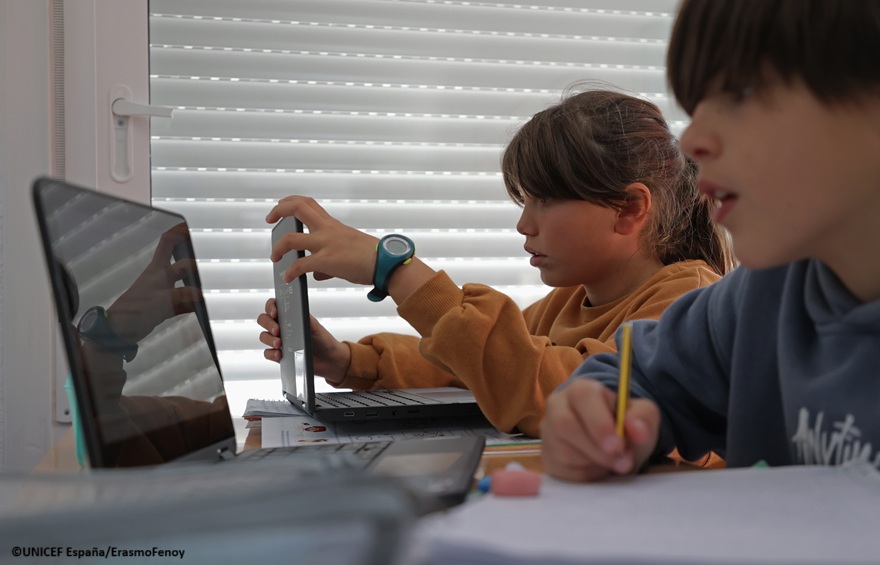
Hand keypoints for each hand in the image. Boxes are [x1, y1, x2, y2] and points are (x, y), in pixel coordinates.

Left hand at [108, 223, 202, 343]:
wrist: (120, 330)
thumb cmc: (135, 310)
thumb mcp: (162, 301)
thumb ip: (184, 296)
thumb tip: (202, 294)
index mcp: (158, 269)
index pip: (168, 242)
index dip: (180, 231)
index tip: (194, 226)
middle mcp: (162, 276)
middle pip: (179, 257)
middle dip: (192, 251)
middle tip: (208, 249)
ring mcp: (164, 290)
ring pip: (184, 278)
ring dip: (196, 277)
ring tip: (212, 276)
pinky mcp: (166, 305)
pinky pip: (185, 299)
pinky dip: (194, 300)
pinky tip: (203, 304)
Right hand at [257, 298, 350, 384]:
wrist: (328, 360)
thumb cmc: (322, 339)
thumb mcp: (316, 325)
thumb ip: (304, 316)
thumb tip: (296, 309)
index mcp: (289, 315)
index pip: (273, 305)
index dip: (270, 307)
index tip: (275, 313)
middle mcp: (281, 326)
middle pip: (263, 320)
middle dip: (268, 324)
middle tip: (278, 330)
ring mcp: (279, 340)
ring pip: (263, 336)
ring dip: (269, 339)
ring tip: (279, 344)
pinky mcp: (279, 354)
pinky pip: (267, 353)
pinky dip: (271, 353)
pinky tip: (280, 355)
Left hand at [266, 196, 378, 284]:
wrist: (386, 263)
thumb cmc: (372, 257)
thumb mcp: (348, 252)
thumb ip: (328, 261)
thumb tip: (316, 274)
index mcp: (333, 225)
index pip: (309, 203)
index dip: (291, 201)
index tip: (281, 206)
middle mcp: (328, 229)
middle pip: (297, 208)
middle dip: (278, 210)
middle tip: (270, 219)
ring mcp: (326, 244)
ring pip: (291, 238)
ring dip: (278, 247)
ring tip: (274, 256)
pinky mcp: (327, 261)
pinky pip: (300, 265)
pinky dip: (290, 272)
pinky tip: (288, 278)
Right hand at [540, 379, 659, 481]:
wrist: (612, 444)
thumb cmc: (624, 425)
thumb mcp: (643, 416)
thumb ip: (643, 418)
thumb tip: (636, 429)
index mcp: (581, 390)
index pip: (582, 396)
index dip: (599, 422)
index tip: (618, 445)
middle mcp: (558, 406)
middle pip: (564, 424)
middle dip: (597, 449)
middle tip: (623, 463)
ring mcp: (549, 432)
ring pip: (564, 452)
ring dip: (595, 463)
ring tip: (613, 462)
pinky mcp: (548, 457)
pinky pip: (563, 471)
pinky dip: (587, 474)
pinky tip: (597, 466)